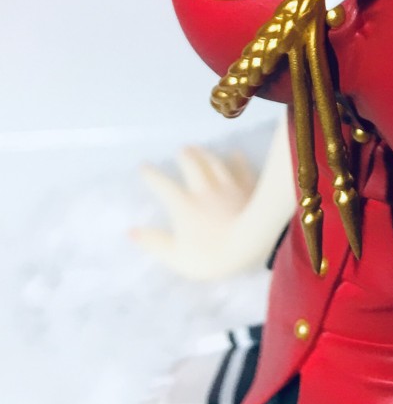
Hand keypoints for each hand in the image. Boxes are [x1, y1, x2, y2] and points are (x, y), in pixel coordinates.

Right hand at [131, 145, 264, 280]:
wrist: (249, 244)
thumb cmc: (210, 255)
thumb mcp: (175, 256)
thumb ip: (153, 242)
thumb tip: (131, 231)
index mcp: (184, 205)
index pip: (164, 186)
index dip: (152, 176)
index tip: (144, 166)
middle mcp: (204, 190)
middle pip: (193, 166)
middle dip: (185, 157)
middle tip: (182, 150)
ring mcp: (227, 186)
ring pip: (215, 164)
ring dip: (206, 154)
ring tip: (199, 147)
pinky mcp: (247, 188)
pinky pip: (241, 169)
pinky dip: (237, 160)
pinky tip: (235, 153)